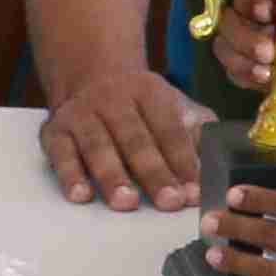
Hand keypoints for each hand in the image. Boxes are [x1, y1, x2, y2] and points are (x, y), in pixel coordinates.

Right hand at [41, 65, 208, 212]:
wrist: (90, 73)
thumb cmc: (140, 103)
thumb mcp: (171, 104)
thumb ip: (196, 129)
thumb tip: (220, 159)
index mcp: (149, 93)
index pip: (169, 129)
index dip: (183, 161)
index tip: (194, 192)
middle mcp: (113, 100)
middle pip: (135, 139)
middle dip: (153, 172)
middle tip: (168, 202)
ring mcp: (82, 115)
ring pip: (98, 146)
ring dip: (112, 175)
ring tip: (126, 202)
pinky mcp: (55, 131)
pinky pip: (61, 154)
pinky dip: (69, 175)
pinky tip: (80, 196)